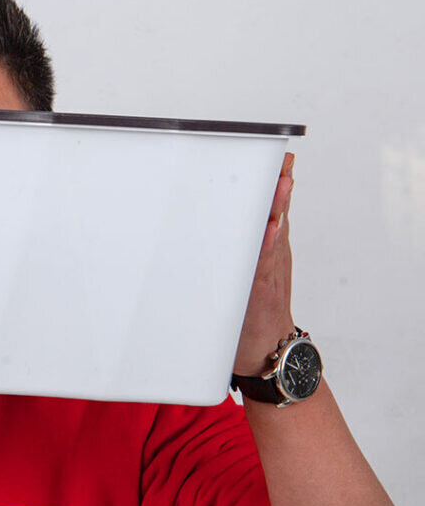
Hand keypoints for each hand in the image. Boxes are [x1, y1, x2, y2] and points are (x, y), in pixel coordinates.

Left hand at [233, 152, 295, 375]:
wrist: (265, 348)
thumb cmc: (252, 307)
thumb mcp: (250, 268)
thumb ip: (243, 242)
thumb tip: (223, 216)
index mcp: (267, 245)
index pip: (273, 207)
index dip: (275, 182)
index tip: (279, 157)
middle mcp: (271, 254)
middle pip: (278, 214)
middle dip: (279, 187)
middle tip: (282, 162)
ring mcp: (268, 271)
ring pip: (274, 235)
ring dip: (277, 209)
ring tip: (281, 185)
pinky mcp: (259, 291)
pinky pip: (263, 266)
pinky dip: (268, 248)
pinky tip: (271, 232)